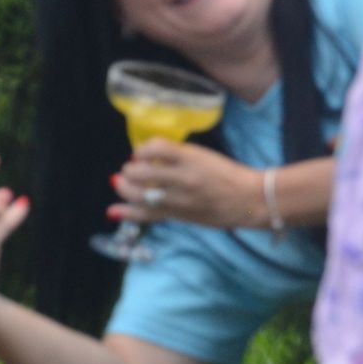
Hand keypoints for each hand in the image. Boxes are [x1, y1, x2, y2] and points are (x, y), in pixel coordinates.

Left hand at [111, 139, 259, 231]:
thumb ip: (177, 156)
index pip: (156, 148)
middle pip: (142, 173)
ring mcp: (180, 199)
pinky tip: (114, 210)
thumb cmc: (228, 175)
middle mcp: (183, 178)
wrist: (248, 200)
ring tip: (122, 184)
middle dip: (129, 170)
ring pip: (140, 195)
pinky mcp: (179, 215)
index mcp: (191, 158)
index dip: (142, 150)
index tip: (140, 153)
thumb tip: (148, 157)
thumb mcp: (203, 157)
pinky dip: (128, 212)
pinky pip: (147, 214)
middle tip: (129, 170)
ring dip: (124, 188)